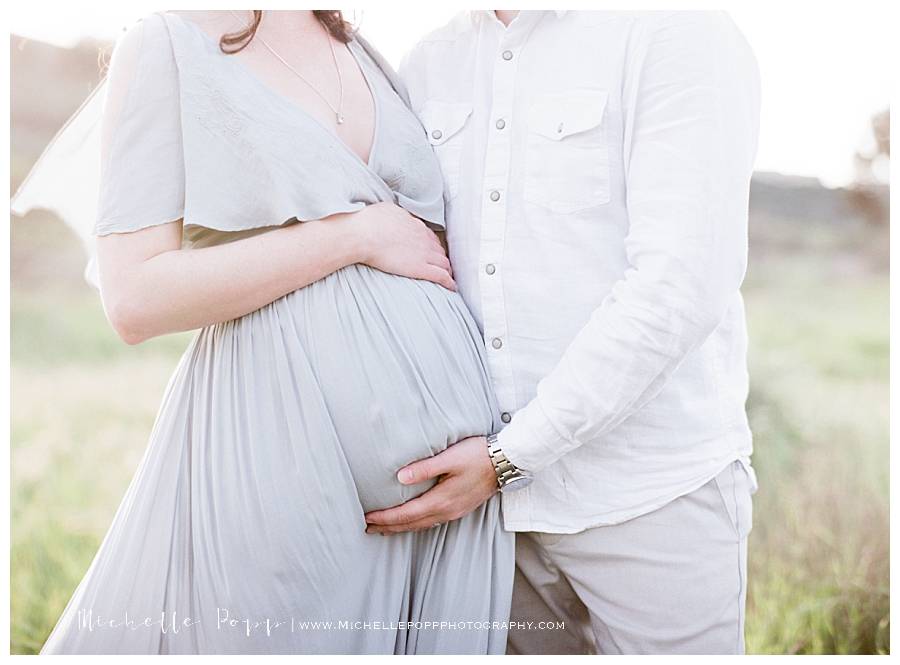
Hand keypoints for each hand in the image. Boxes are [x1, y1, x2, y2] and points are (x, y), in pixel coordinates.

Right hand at [349, 202, 455, 290]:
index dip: (432, 246)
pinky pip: (441, 276)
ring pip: (444, 263)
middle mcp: (424, 238)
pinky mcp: (420, 268)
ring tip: (448, 278)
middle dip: (442, 258)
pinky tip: (451, 287)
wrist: (364, 235)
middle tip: (441, 267)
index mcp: (415, 225)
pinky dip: (449, 282)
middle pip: (440, 250)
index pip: (430, 237)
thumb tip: (395, 216)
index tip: (431, 252)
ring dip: (447, 270)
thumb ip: (395, 215)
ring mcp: (424, 253)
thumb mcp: (386, 210)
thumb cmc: (369, 222)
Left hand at [364, 436, 497, 533]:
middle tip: (366, 528)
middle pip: (411, 524)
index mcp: (441, 500)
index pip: (406, 514)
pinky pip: (432, 522)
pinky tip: (412, 521)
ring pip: (421, 525)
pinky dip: (416, 524)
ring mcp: (454, 511)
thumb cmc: (478, 455)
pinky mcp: (460, 508)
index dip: (384, 517)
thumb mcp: (450, 458)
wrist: (507, 461)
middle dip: (388, 527)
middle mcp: (447, 511)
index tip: (366, 517)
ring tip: (383, 528)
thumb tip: (399, 477)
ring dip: (401, 528)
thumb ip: (425, 468)